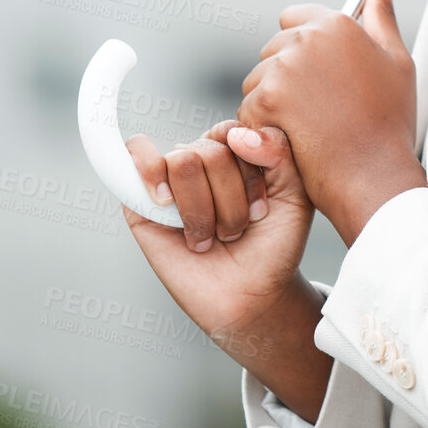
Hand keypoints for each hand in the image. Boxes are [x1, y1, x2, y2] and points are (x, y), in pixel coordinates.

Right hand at [123, 120, 314, 365]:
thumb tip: (237, 134)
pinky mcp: (139, 201)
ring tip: (210, 236)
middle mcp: (200, 159)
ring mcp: (169, 178)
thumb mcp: (294, 193)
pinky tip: (166, 201)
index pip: (234, 131)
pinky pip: (133, 157)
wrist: (252, 296)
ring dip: (203, 211)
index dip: (252, 175)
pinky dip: (150, 172)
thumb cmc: (273, 246)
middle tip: (235, 230)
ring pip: (182, 162)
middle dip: (229, 200)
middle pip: (209, 151)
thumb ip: (279, 150)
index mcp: (234, 149)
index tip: (262, 210)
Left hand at [228, 0, 426, 246]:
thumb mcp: (398, 61)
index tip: (317, 76)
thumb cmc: (389, 124)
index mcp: (338, 24)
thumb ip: (382, 15)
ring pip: (258, 80)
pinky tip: (293, 139)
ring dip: (272, 103)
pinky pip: (250, 108)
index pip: (294, 17)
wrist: (374, 177)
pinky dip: (263, 127)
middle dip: (287, 77)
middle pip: (274, 49)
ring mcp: (285, 67)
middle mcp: (309, 38)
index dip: (302, 46)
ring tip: (309, 127)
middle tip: (319, 109)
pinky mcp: (269, 98)